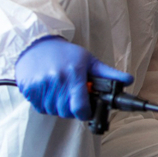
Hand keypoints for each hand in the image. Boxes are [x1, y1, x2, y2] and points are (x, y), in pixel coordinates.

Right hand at [14, 37, 132, 119]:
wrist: (36, 44)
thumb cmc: (66, 53)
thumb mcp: (89, 61)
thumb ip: (109, 74)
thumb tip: (129, 80)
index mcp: (74, 73)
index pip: (80, 108)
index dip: (85, 112)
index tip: (86, 109)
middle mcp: (56, 80)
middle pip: (67, 112)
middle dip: (72, 109)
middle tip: (73, 97)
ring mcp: (41, 85)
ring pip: (54, 111)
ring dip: (59, 107)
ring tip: (60, 92)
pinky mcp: (28, 89)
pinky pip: (40, 108)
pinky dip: (46, 104)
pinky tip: (49, 91)